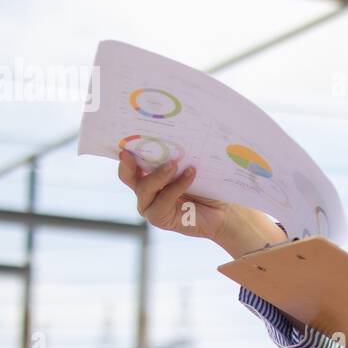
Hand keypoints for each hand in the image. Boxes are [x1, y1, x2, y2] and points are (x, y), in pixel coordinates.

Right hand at [115, 151, 284, 254]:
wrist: (224, 209)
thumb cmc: (207, 184)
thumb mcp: (190, 163)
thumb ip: (177, 153)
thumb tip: (174, 129)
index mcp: (149, 173)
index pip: (131, 161)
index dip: (125, 151)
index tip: (124, 139)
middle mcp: (145, 189)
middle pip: (127, 176)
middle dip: (128, 163)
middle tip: (128, 152)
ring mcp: (150, 205)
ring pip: (144, 189)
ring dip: (158, 175)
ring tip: (173, 164)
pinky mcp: (159, 218)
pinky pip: (162, 201)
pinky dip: (176, 187)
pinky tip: (190, 174)